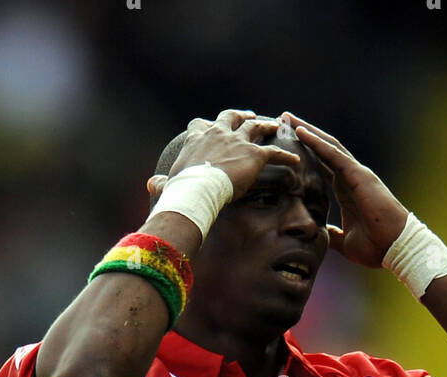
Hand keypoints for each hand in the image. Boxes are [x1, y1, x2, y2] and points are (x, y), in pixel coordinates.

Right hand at [146, 109, 300, 203]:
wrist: (196, 190)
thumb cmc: (180, 189)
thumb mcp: (168, 184)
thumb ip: (161, 183)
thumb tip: (150, 185)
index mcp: (197, 138)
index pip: (200, 124)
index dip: (205, 125)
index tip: (208, 126)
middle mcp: (218, 133)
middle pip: (231, 118)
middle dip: (241, 116)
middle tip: (249, 116)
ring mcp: (238, 141)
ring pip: (256, 128)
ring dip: (266, 126)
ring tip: (276, 127)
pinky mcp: (255, 155)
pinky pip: (275, 152)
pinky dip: (286, 155)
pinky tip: (296, 159)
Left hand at [279, 112, 407, 266]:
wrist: (395, 248)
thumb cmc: (376, 246)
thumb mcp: (344, 241)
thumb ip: (331, 235)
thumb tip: (317, 236)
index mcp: (345, 190)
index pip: (321, 166)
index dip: (304, 154)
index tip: (285, 144)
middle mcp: (349, 177)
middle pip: (322, 149)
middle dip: (303, 134)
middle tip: (283, 120)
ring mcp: (355, 174)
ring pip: (327, 145)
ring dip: (307, 130)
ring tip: (288, 118)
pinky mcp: (358, 175)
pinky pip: (334, 154)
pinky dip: (317, 142)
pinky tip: (301, 132)